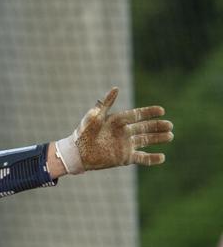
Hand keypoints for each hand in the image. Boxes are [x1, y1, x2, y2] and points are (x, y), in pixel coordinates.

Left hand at [53, 87, 172, 174]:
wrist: (76, 153)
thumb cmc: (83, 133)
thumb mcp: (94, 117)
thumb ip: (105, 104)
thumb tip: (116, 88)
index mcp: (118, 121)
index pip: (137, 115)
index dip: (149, 112)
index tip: (161, 110)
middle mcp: (124, 133)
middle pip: (145, 128)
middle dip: (158, 126)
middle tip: (170, 125)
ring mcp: (125, 145)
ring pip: (146, 141)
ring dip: (158, 139)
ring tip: (170, 136)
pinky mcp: (124, 158)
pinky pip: (141, 158)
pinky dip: (151, 159)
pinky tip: (162, 157)